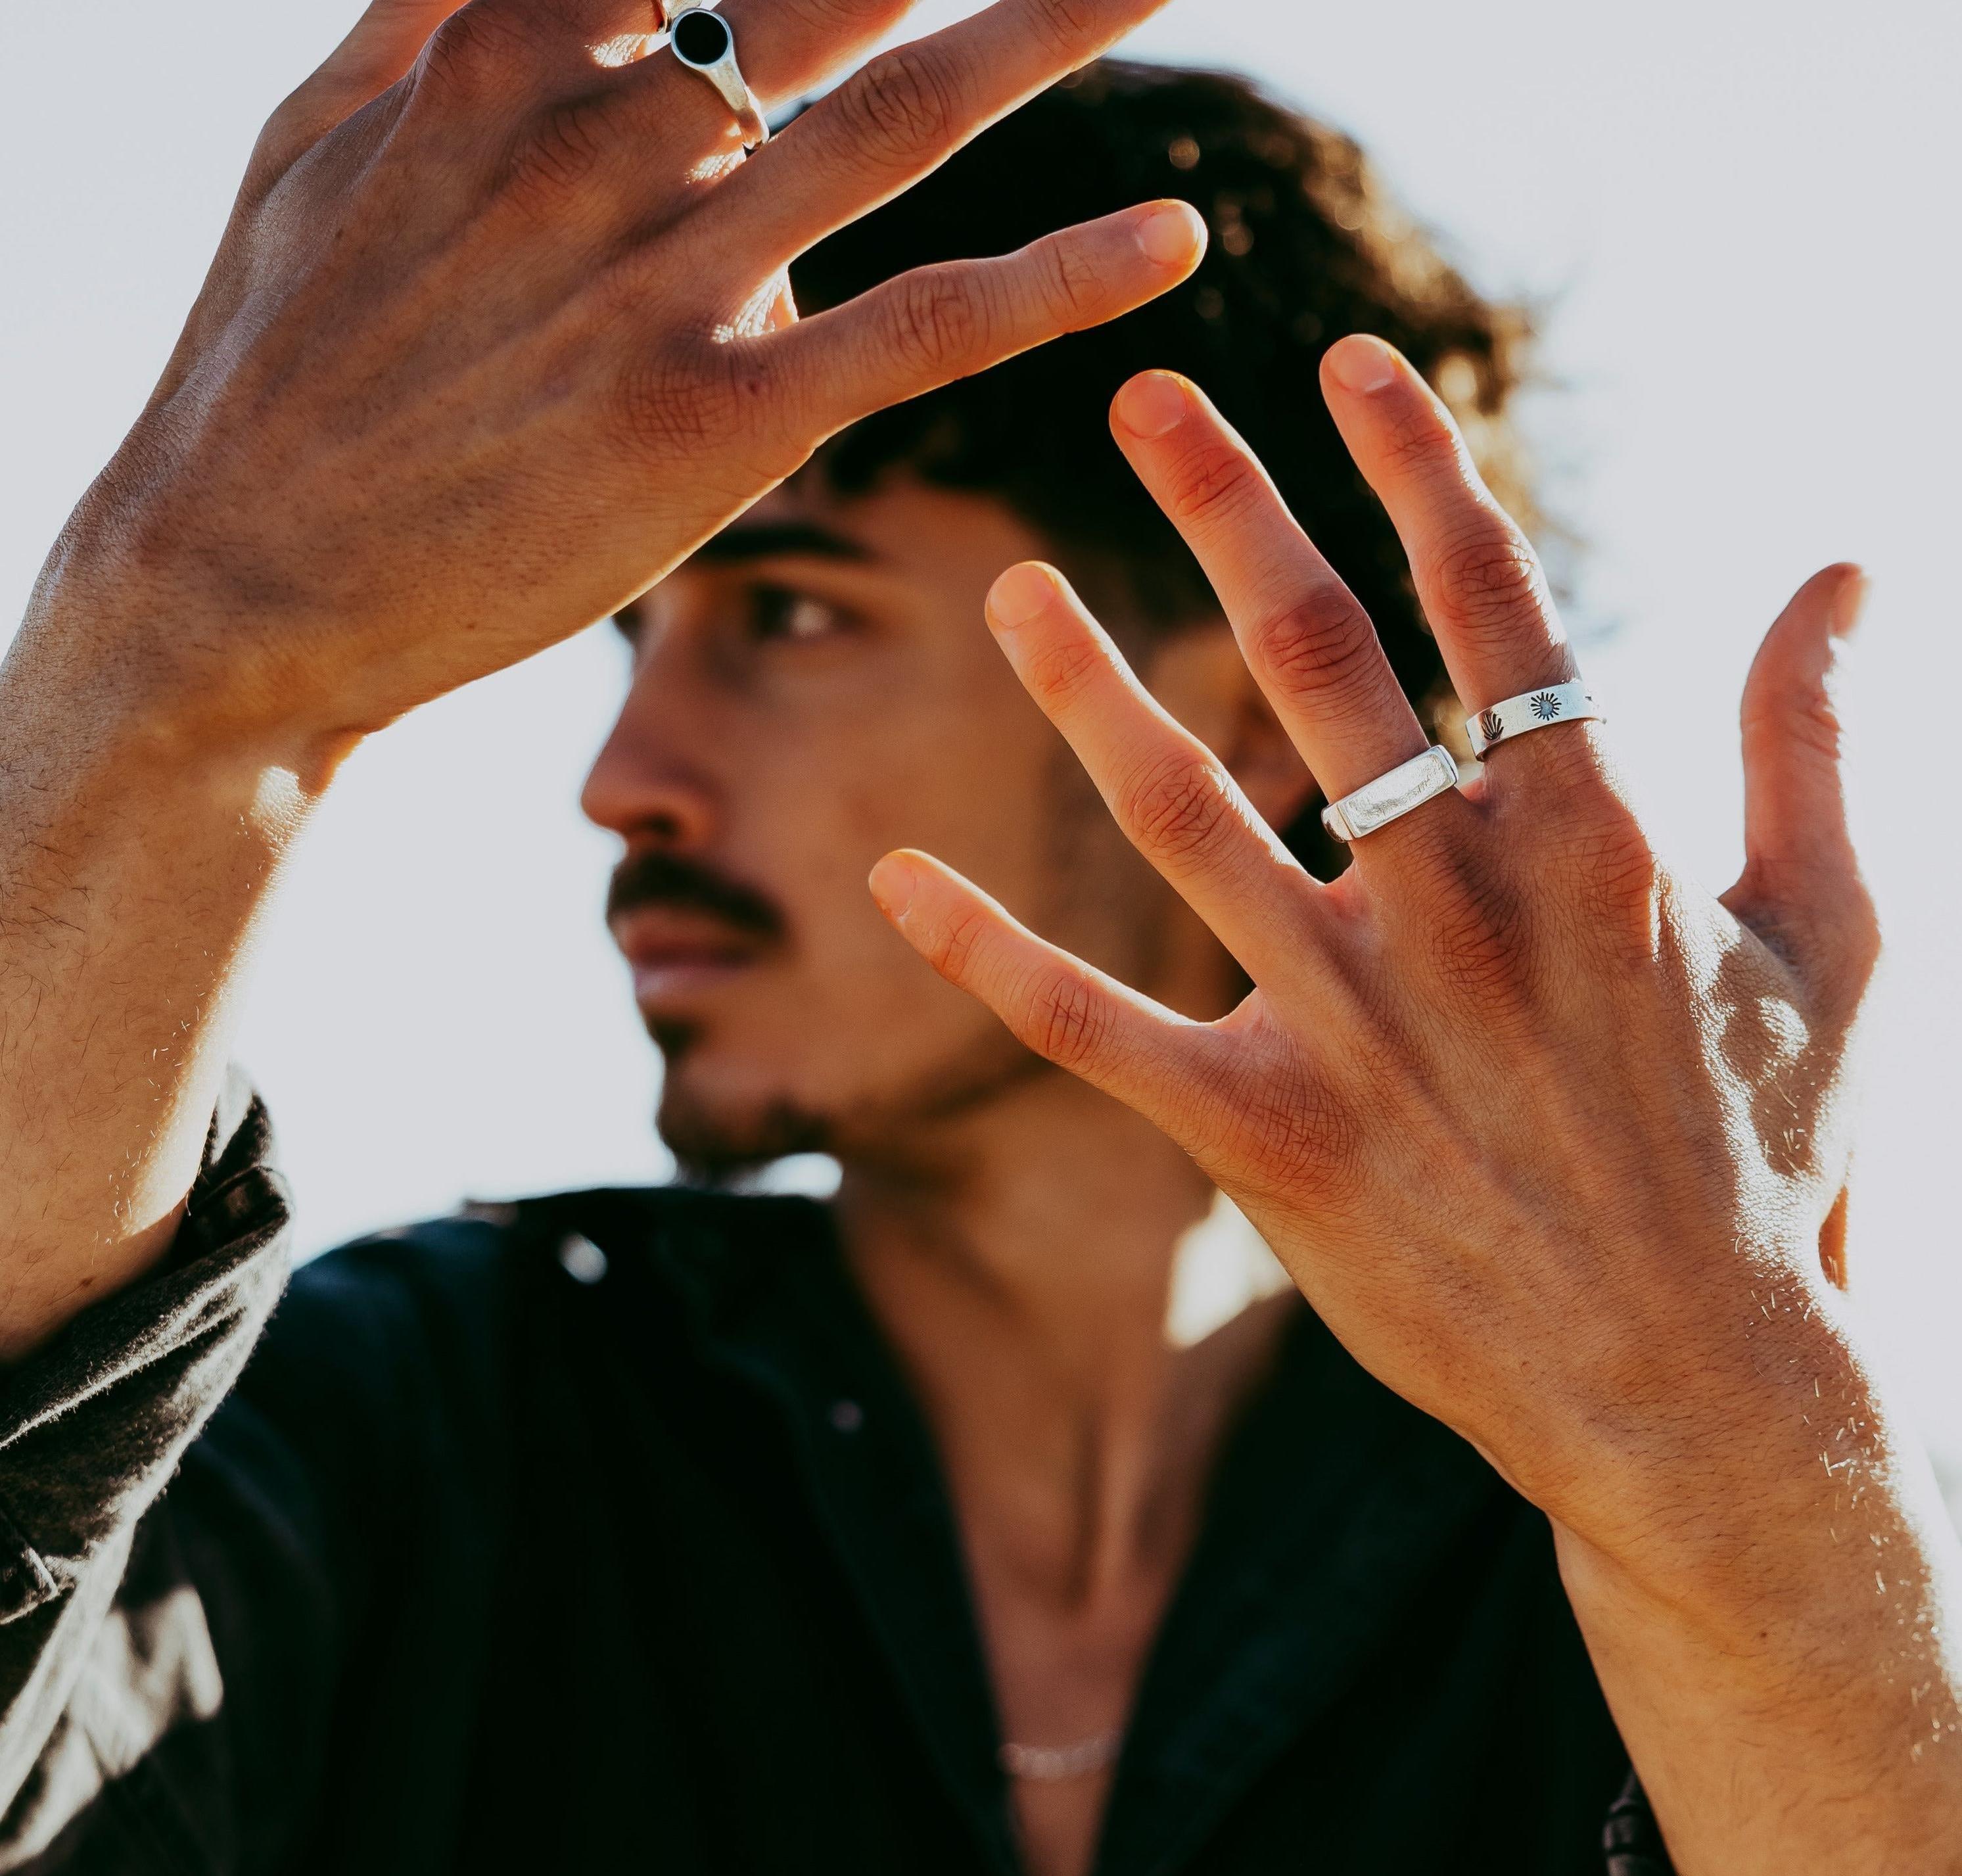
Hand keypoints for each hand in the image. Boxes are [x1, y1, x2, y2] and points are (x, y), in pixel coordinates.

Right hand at [29, 0, 1196, 761]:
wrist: (232, 584)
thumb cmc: (268, 376)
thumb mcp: (312, 146)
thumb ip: (421, 19)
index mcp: (502, 45)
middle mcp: (599, 132)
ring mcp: (663, 276)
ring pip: (904, 121)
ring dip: (1053, 33)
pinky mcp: (713, 423)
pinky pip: (920, 330)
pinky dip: (1054, 279)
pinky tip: (1172, 240)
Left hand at [869, 336, 1961, 1875]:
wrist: (1699, 1391)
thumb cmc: (1772, 1164)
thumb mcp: (1839, 941)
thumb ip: (1816, 744)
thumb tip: (1847, 571)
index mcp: (1589, 839)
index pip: (1489, 598)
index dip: (1412, 464)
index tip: (1343, 365)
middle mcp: (1455, 908)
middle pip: (1318, 661)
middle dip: (1230, 509)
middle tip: (1143, 396)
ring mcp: (1351, 1024)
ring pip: (1183, 815)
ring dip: (1088, 689)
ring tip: (1009, 587)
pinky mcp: (1266, 1139)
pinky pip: (1093, 1030)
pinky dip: (987, 955)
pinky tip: (895, 878)